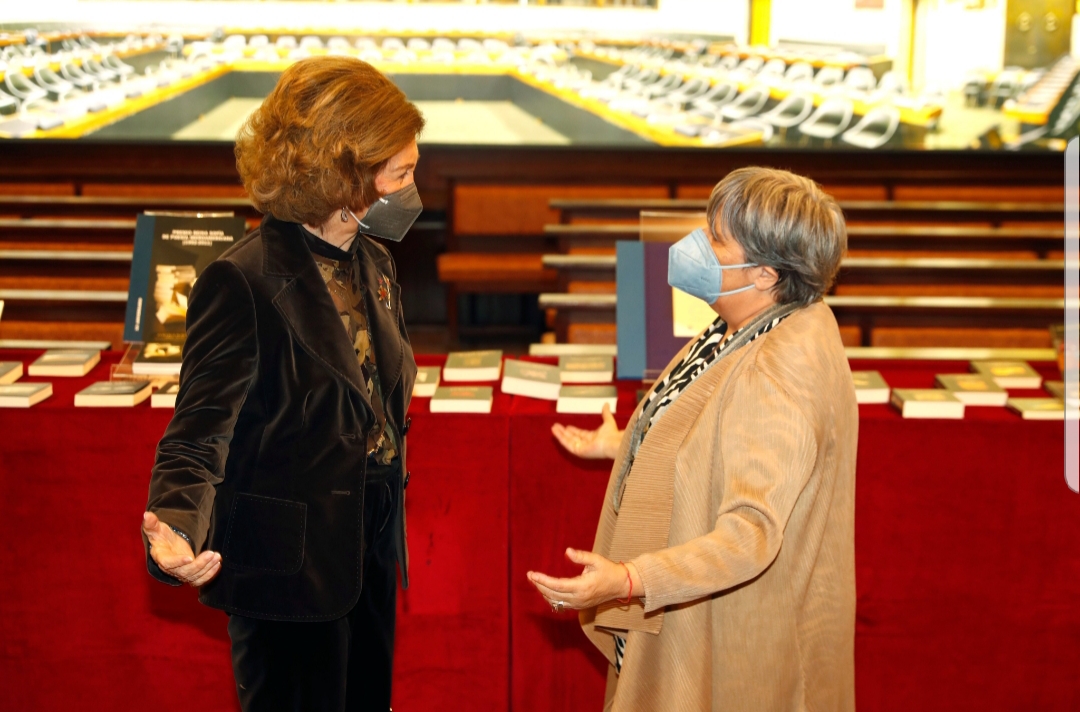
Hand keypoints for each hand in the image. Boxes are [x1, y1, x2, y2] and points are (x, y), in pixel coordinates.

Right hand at [142, 511, 221, 586]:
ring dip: (207, 568)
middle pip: (185, 572)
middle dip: (200, 564)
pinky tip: (217, 564)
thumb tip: (147, 514)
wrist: (169, 547)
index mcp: (161, 558)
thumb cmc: (162, 538)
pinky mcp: (190, 576)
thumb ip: (152, 524)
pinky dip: (209, 574)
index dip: (178, 562)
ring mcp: (181, 574)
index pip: (168, 563)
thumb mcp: (157, 529)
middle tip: (212, 553)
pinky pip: (199, 580)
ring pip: (194, 577)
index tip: (190, 558)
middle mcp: (171, 569)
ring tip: (217, 556)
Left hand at [527, 548, 642, 611]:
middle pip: (553, 594)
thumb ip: (581, 556)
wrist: (620, 585)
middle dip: (539, 585)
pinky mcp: (579, 606)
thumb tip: (567, 551)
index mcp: (582, 587)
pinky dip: (551, 598)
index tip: (532, 574)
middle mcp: (578, 598)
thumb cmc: (608, 570)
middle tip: (530, 575)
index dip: (542, 580)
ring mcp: (578, 604)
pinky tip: (546, 590)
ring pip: (555, 601)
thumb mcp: (596, 560)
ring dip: (544, 592)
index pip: (557, 585)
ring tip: (536, 581)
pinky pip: (561, 605)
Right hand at [551, 403, 621, 459]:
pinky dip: (561, 439)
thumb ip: (606, 413)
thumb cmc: (612, 434)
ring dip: (560, 435)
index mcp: (593, 438)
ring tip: (553, 428)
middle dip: (564, 432)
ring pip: (568, 441)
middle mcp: (587, 444)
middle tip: (556, 427)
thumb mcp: (608, 421)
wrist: (613, 442)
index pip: (581, 434)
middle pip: (573, 438)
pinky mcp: (579, 451)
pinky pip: (568, 445)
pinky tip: (556, 433)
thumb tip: (606, 404)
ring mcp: (582, 449)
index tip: (567, 426)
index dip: (573, 430)